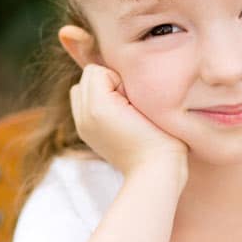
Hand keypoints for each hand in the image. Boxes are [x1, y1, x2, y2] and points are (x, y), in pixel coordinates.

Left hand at [70, 64, 188, 181]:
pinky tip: (116, 118)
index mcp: (96, 108)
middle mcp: (83, 116)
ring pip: (82, 90)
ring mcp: (83, 127)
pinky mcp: (87, 134)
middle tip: (127, 103)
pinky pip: (83, 105)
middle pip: (86, 78)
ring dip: (100, 93)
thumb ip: (122, 79)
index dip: (119, 80)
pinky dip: (97, 105)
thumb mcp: (146, 100)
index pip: (96, 70)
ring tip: (121, 109)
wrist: (155, 171)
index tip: (133, 99)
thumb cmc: (158, 135)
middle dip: (106, 84)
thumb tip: (114, 78)